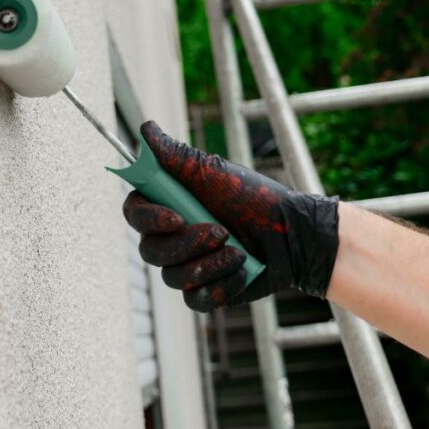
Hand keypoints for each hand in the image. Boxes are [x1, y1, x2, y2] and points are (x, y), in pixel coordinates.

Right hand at [122, 121, 339, 311]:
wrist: (294, 234)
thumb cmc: (254, 197)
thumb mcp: (213, 171)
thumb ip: (175, 155)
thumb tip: (145, 128)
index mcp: (167, 204)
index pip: (134, 213)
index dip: (148, 219)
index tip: (176, 217)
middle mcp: (170, 236)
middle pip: (150, 251)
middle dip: (187, 243)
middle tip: (222, 231)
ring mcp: (186, 265)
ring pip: (172, 277)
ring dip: (208, 263)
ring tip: (239, 251)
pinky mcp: (204, 290)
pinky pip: (195, 299)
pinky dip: (220, 285)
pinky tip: (242, 270)